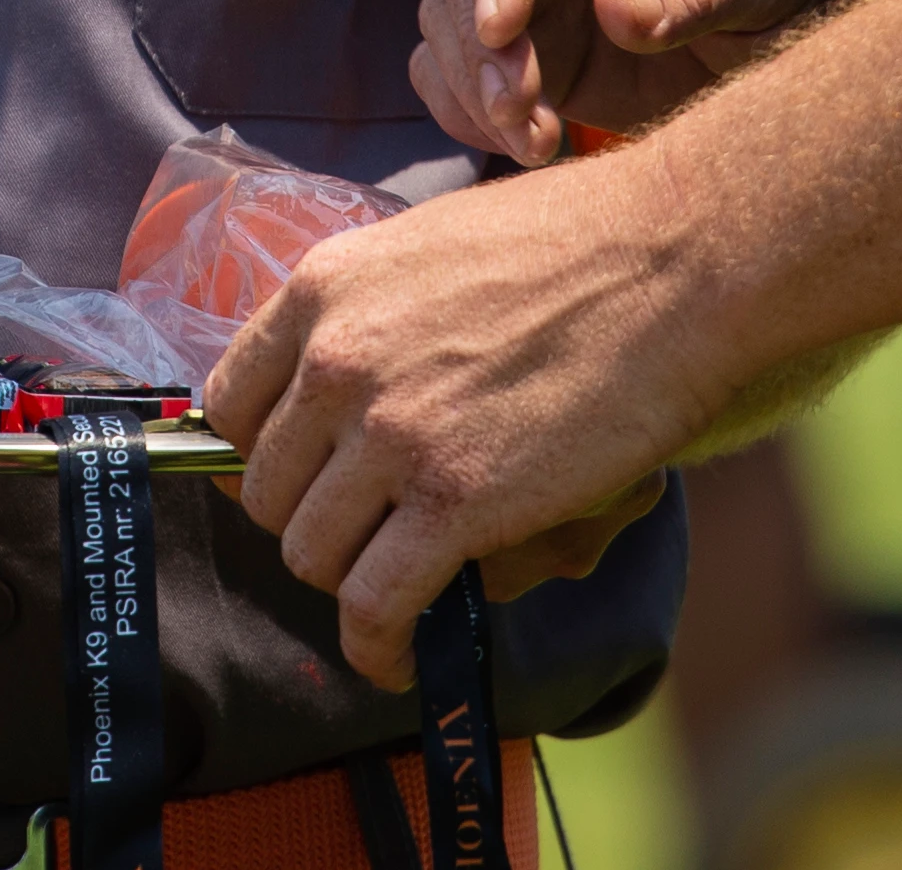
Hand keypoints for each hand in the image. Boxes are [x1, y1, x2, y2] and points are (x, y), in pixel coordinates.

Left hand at [200, 149, 718, 686]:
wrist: (673, 265)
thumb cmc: (574, 245)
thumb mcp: (428, 248)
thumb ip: (369, 314)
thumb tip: (343, 384)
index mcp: (323, 291)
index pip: (227, 407)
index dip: (258, 460)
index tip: (296, 483)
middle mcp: (337, 362)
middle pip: (268, 492)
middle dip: (313, 524)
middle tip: (367, 536)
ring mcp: (392, 436)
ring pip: (313, 554)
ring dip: (350, 582)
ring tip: (396, 587)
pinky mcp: (455, 503)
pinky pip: (375, 604)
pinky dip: (378, 646)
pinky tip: (396, 657)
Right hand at [416, 0, 890, 166]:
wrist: (811, 25)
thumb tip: (613, 11)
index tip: (499, 26)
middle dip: (481, 38)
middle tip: (520, 110)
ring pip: (450, 16)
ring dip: (477, 84)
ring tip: (535, 142)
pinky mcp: (525, 35)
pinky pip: (457, 67)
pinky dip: (471, 109)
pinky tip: (526, 145)